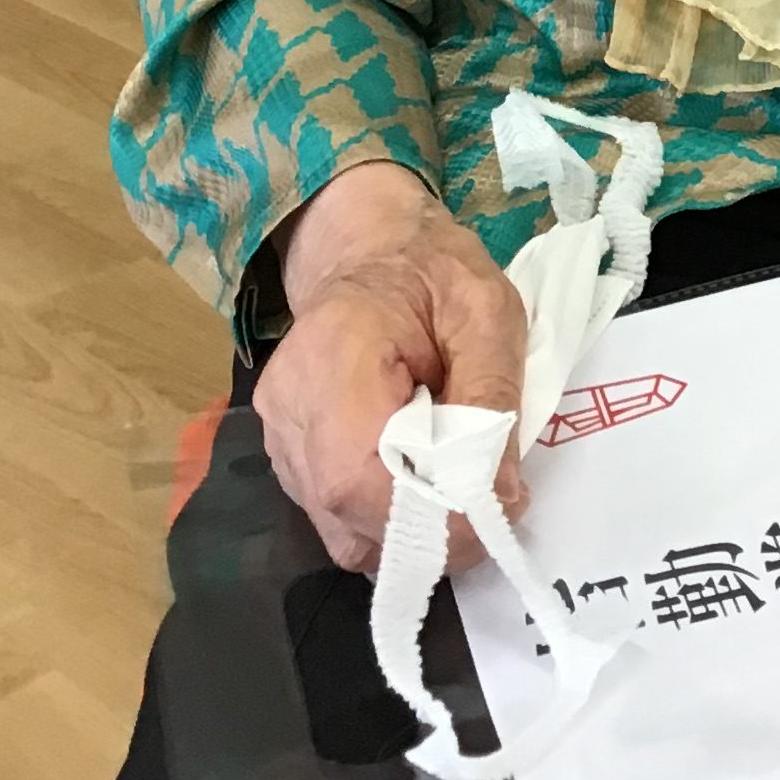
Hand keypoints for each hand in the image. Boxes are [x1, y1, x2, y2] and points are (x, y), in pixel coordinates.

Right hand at [253, 162, 527, 573]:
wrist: (371, 251)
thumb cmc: (432, 271)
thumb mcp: (486, 313)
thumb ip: (492, 397)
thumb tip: (499, 496)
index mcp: (332, 355)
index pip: (358, 474)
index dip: (426, 514)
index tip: (494, 512)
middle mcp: (289, 406)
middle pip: (347, 510)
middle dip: (429, 529)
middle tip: (492, 507)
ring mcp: (280, 435)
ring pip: (341, 526)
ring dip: (410, 529)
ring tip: (462, 491)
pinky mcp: (288, 454)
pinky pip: (336, 515)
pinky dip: (386, 517)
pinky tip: (424, 479)